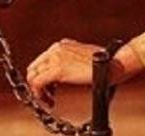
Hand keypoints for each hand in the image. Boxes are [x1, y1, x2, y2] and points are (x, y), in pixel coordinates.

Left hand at [26, 39, 144, 103]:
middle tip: (49, 96)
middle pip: (34, 68)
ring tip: (50, 100)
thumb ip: (70, 61)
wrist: (112, 65)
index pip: (41, 61)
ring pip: (33, 76)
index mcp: (61, 45)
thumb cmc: (103, 64)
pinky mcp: (58, 69)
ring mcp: (56, 57)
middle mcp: (56, 48)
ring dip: (39, 90)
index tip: (50, 89)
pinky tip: (50, 100)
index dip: (42, 77)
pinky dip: (39, 94)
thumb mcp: (82, 57)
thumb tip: (62, 73)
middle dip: (38, 84)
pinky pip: (37, 82)